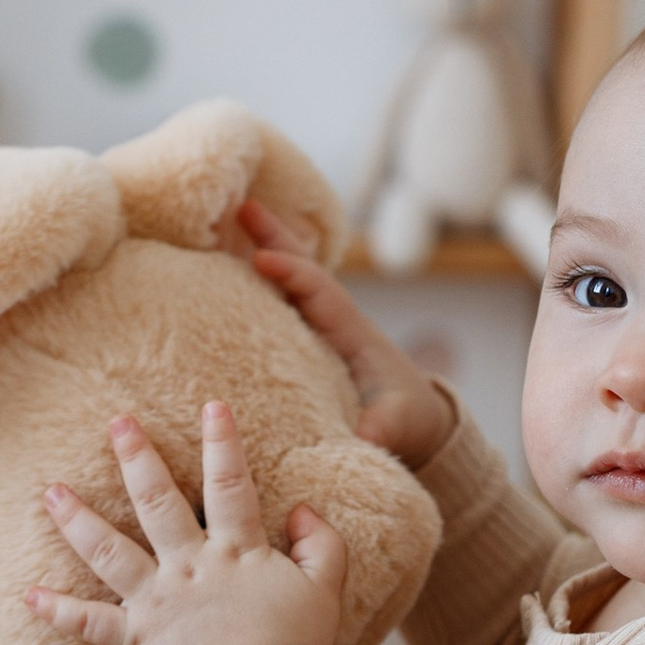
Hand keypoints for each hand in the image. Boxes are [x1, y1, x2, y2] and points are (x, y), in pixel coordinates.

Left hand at [27, 403, 346, 644]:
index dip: (222, 443)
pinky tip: (28, 594)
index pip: (229, 485)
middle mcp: (189, 567)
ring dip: (77, 520)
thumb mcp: (325, 591)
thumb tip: (301, 509)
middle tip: (117, 423)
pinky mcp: (134, 640)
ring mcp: (156, 602)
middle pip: (158, 503)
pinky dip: (58, 611)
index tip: (211, 406)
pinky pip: (88, 623)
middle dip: (137, 458)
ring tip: (51, 492)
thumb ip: (321, 544)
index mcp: (236, 552)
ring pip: (110, 551)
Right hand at [238, 198, 456, 469]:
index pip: (320, 291)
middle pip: (302, 268)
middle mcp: (334, 320)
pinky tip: (227, 260)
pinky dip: (256, 276)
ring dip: (262, 246)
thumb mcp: (396, 427)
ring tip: (229, 214)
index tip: (262, 258)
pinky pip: (280, 297)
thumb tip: (362, 441)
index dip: (293, 272)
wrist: (418, 417)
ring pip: (288, 277)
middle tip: (242, 204)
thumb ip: (379, 432)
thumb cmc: (405, 418)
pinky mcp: (308, 335)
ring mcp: (320, 324)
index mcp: (352, 333)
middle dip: (274, 236)